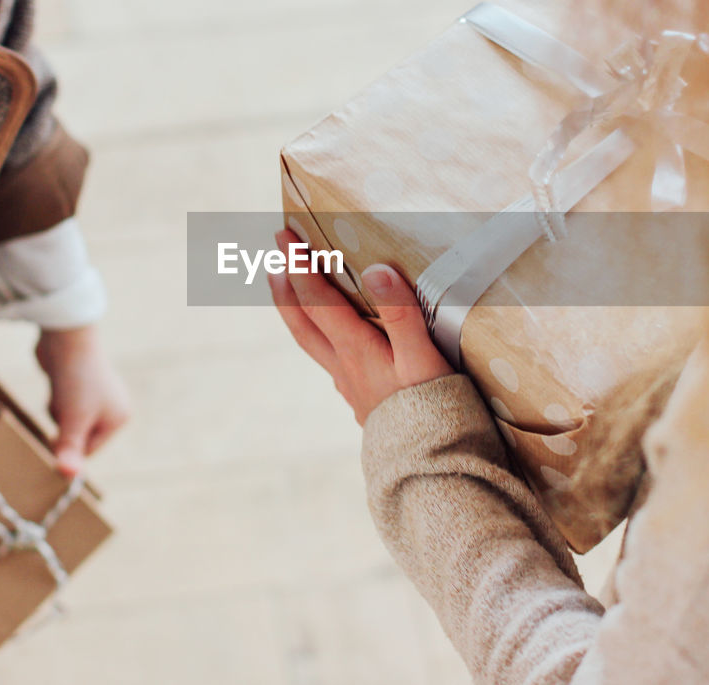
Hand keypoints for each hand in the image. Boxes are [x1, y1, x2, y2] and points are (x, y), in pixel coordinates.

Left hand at [36, 324, 131, 477]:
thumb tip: (68, 477)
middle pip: (79, 436)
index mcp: (119, 417)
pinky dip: (55, 400)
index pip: (89, 451)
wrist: (66, 336)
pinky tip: (56, 386)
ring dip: (57, 414)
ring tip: (59, 395)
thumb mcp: (73, 419)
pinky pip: (64, 404)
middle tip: (58, 412)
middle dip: (63, 429)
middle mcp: (112, 406)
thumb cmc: (76, 379)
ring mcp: (95, 393)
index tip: (53, 439)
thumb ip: (70, 448)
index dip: (69, 448)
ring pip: (69, 421)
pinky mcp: (78, 382)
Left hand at [269, 229, 452, 424]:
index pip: (318, 300)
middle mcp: (345, 368)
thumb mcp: (424, 359)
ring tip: (290, 293)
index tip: (284, 235)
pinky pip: (333, 362)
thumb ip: (401, 314)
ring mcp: (352, 388)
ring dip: (298, 314)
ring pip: (314, 344)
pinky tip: (336, 343)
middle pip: (303, 323)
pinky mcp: (365, 403)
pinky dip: (323, 339)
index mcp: (356, 351)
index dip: (300, 265)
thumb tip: (375, 270)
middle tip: (273, 257)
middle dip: (286, 287)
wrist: (432, 472)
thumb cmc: (435, 412)